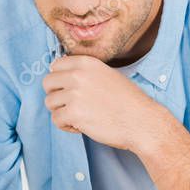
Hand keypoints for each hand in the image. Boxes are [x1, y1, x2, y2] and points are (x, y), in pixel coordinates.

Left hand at [42, 55, 167, 150]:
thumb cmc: (128, 102)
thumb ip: (85, 73)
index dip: (59, 80)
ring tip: (80, 117)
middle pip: (47, 83)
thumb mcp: (107, 75)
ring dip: (62, 112)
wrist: (142, 121)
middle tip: (71, 105)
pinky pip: (56, 120)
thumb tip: (59, 73)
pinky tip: (81, 126)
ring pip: (50, 103)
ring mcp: (75, 94)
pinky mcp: (74, 113)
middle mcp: (78, 75)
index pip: (55, 65)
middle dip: (56, 96)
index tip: (68, 90)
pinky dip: (66, 126)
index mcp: (86, 63)